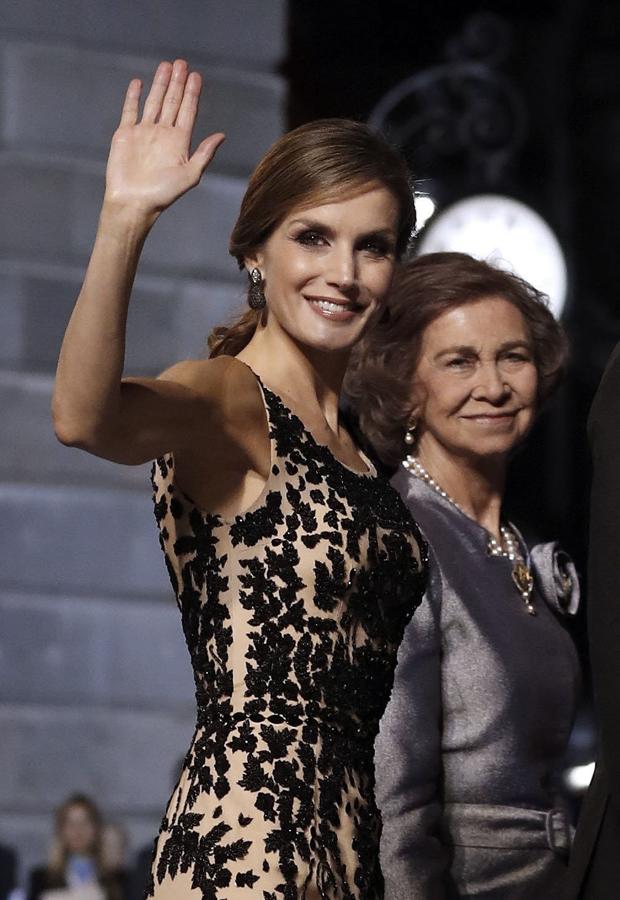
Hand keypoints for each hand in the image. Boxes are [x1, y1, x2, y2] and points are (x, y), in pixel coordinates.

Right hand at [104, 59, 224, 218]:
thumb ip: (205, 154)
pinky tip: (139, 83)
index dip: (192, 93)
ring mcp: (144, 133)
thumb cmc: (162, 194)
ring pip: (153, 102)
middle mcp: (163, 134)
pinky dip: (134, 97)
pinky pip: (131, 111)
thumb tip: (222, 135)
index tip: (196, 75)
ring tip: (166, 66)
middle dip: (177, 83)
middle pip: (172, 102)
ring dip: (159, 84)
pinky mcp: (126, 134)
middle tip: (181, 63)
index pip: (188, 111)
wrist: (133, 202)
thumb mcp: (190, 174)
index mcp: (179, 142)